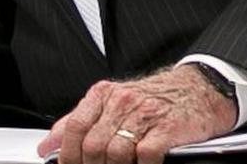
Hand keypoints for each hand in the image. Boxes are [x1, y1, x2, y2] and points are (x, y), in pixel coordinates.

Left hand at [38, 65, 236, 163]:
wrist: (199, 89)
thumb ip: (78, 121)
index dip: (68, 154)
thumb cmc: (155, 99)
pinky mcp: (167, 129)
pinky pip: (145, 156)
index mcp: (104, 94)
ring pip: (115, 153)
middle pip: (93, 144)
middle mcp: (122, 101)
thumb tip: (47, 146)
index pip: (75, 127)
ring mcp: (145, 114)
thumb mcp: (112, 103)